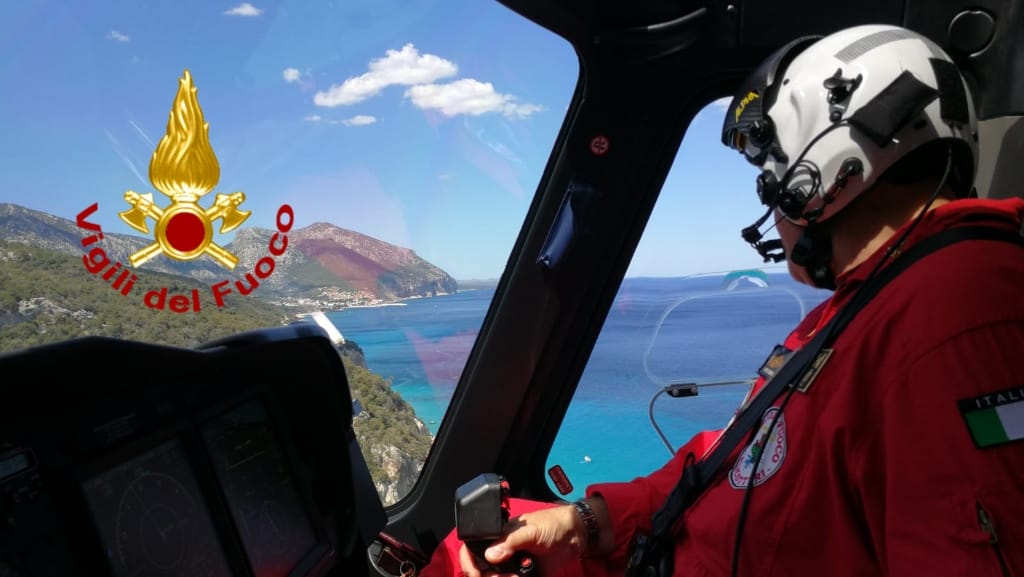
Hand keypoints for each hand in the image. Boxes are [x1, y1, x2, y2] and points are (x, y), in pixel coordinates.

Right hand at [457, 504, 584, 576]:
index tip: (475, 573)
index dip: (469, 562)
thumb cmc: (552, 525)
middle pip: (481, 570)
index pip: (473, 549)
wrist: (576, 537)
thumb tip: (490, 556)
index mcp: (499, 537)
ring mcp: (513, 566)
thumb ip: (510, 542)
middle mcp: (503, 553)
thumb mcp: (531, 530)